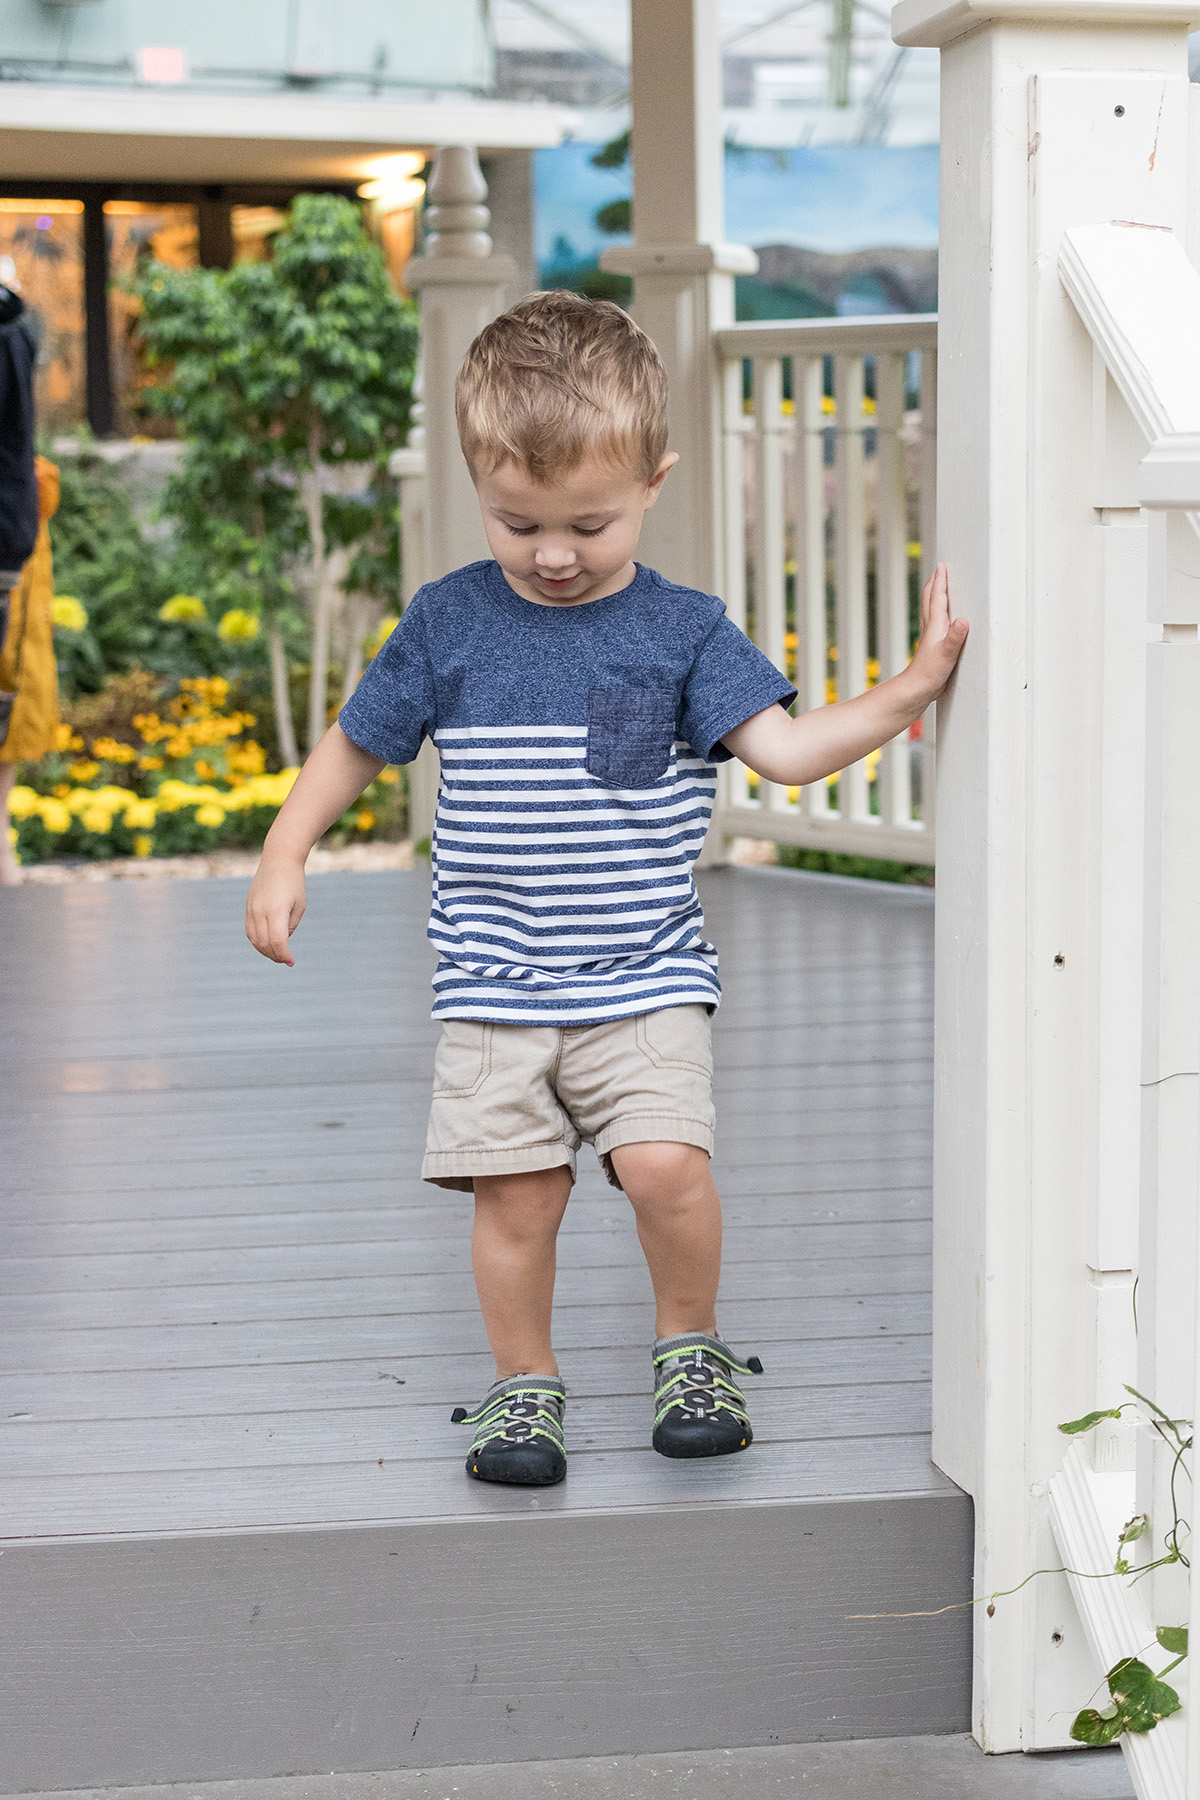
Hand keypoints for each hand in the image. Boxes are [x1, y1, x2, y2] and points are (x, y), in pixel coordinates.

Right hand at [245, 852, 306, 965]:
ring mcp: (251, 909)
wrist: (279, 860)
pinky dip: (257, 941)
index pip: (278, 941)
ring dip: (265, 951)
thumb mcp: (299, 905)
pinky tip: (267, 944)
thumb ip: (291, 925)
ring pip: (254, 939)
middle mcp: (260, 911)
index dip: (284, 955)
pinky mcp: (248, 907)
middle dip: (276, 955)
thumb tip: (282, 940)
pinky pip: (249, 930)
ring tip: (277, 954)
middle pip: (265, 943)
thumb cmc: (294, 882)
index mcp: (276, 910)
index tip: (291, 961)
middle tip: (286, 960)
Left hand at [908, 563, 967, 703]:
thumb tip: (963, 621)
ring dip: (935, 598)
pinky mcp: (932, 648)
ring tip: (939, 589)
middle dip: (935, 584)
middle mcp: (931, 629)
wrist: (915, 691)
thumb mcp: (946, 655)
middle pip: (931, 601)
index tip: (942, 565)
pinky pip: (935, 624)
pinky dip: (938, 616)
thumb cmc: (929, 674)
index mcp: (935, 626)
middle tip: (939, 570)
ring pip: (931, 612)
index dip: (940, 581)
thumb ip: (955, 638)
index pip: (938, 598)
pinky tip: (942, 622)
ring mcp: (930, 639)